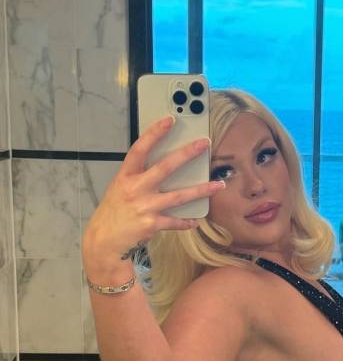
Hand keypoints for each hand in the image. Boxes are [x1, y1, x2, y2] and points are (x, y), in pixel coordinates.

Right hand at [82, 115, 224, 265]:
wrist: (105, 241)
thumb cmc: (114, 212)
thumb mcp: (120, 188)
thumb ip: (138, 177)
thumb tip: (163, 167)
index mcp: (126, 176)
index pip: (140, 149)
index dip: (154, 133)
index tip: (170, 120)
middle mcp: (136, 188)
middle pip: (165, 167)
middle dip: (187, 153)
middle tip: (204, 144)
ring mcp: (145, 206)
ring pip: (179, 196)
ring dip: (201, 190)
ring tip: (219, 185)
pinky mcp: (152, 224)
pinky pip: (175, 221)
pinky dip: (186, 222)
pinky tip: (196, 220)